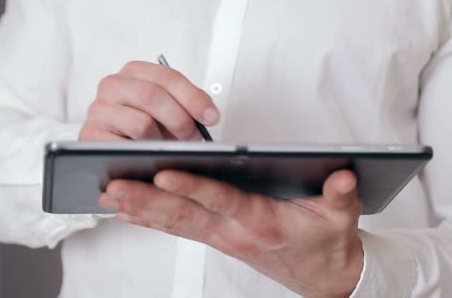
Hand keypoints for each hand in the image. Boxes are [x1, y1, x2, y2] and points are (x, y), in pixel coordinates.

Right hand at [80, 61, 218, 140]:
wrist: (112, 151)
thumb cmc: (143, 129)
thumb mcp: (167, 111)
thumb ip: (187, 106)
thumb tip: (209, 115)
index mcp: (134, 72)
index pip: (167, 77)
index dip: (193, 97)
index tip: (212, 117)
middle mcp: (112, 85)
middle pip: (153, 96)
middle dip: (180, 120)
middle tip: (193, 138)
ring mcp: (98, 110)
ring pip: (141, 123)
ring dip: (161, 141)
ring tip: (168, 149)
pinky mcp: (90, 135)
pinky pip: (124, 146)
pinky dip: (142, 153)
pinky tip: (149, 157)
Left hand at [98, 170, 363, 297]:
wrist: (322, 276)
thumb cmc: (326, 242)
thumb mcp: (342, 218)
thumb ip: (342, 195)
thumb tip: (344, 175)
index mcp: (260, 220)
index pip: (221, 199)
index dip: (192, 187)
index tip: (163, 173)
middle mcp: (232, 230)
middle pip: (183, 213)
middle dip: (145, 200)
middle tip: (112, 187)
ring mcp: (220, 236)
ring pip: (173, 222)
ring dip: (140, 209)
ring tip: (108, 195)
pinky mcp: (216, 238)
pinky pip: (177, 228)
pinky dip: (150, 220)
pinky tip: (127, 211)